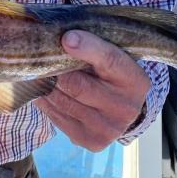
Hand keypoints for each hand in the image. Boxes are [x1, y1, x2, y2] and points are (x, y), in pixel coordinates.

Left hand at [35, 30, 150, 151]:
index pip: (109, 60)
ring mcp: (109, 128)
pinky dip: (45, 101)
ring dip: (46, 86)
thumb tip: (61, 36)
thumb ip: (92, 46)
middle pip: (77, 85)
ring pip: (62, 101)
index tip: (66, 38)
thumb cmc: (109, 74)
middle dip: (56, 70)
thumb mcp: (111, 56)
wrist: (121, 109)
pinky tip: (46, 91)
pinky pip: (56, 116)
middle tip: (42, 57)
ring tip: (41, 74)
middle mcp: (126, 107)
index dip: (87, 48)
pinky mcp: (91, 141)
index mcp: (135, 80)